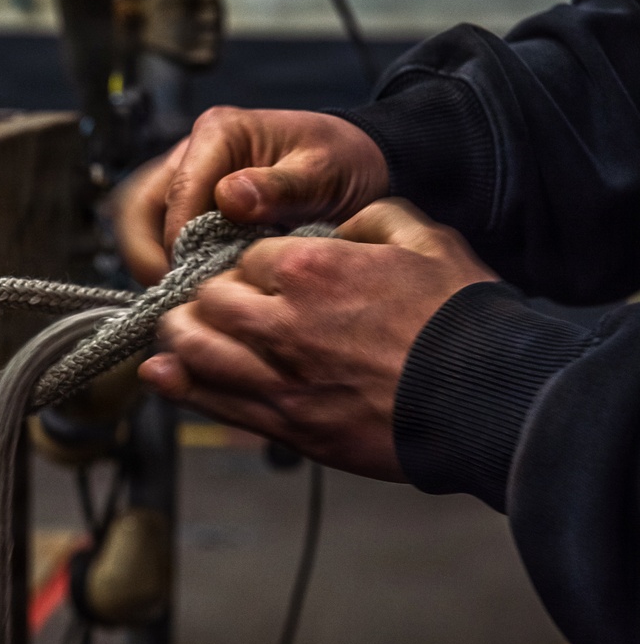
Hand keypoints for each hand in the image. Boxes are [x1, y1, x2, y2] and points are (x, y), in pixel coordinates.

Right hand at [114, 106, 388, 284]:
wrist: (359, 164)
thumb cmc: (343, 163)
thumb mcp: (324, 172)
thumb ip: (281, 187)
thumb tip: (229, 198)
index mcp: (219, 133)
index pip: (177, 193)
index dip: (179, 243)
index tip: (199, 283)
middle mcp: (192, 151)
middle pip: (140, 206)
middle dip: (149, 254)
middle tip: (179, 296)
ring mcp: (188, 178)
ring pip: (143, 222)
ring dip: (155, 261)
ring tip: (185, 298)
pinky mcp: (192, 204)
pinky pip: (162, 234)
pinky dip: (172, 264)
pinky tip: (198, 289)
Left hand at [138, 200, 499, 479]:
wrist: (482, 398)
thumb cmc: (460, 321)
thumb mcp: (427, 240)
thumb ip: (375, 218)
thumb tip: (345, 221)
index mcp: (312, 267)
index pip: (243, 257)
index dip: (246, 264)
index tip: (252, 273)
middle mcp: (283, 321)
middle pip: (208, 301)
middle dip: (205, 297)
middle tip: (210, 302)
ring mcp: (280, 378)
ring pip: (197, 350)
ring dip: (181, 338)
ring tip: (181, 333)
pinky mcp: (288, 425)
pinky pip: (213, 402)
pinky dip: (179, 385)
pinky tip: (161, 373)